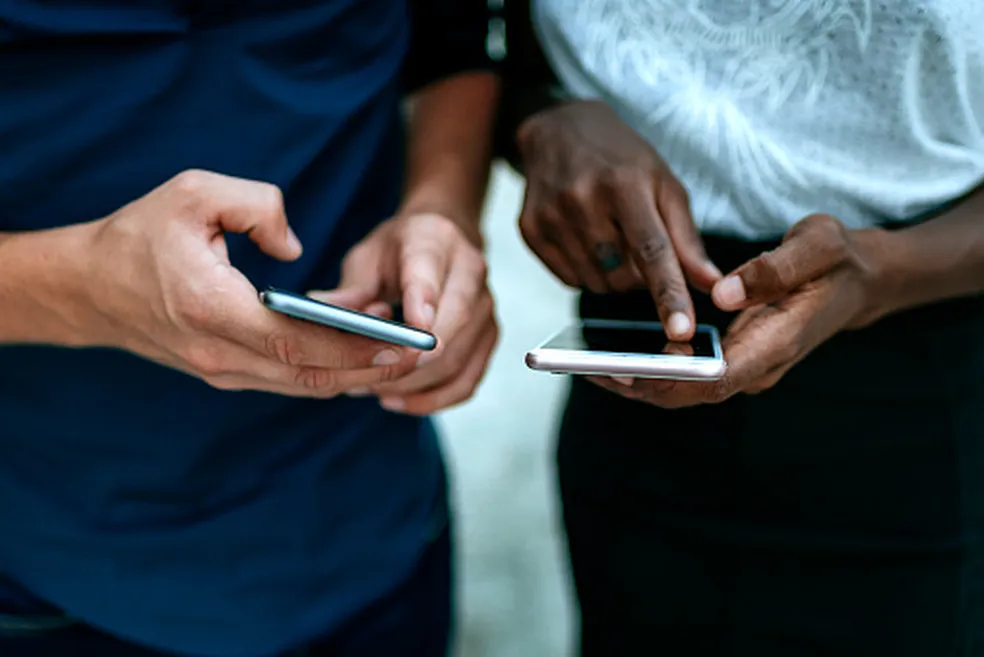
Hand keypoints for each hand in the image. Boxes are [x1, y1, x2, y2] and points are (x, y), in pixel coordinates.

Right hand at [80, 170, 418, 395]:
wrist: (88, 288)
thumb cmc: (139, 235)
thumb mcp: (193, 193)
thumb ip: (258, 205)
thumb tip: (297, 247)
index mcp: (211, 308)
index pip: (296, 341)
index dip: (353, 347)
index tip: (399, 342)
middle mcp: (219, 353)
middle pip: (308, 374)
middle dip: (368, 369)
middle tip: (417, 352)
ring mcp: (221, 372)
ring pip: (301, 384)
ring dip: (351, 374)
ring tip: (396, 349)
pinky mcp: (224, 374)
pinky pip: (286, 379)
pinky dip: (325, 371)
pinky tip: (356, 352)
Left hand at [310, 212, 496, 414]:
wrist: (444, 241)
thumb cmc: (400, 250)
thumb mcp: (367, 256)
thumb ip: (351, 288)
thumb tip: (324, 312)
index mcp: (435, 241)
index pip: (430, 273)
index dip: (420, 303)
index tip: (407, 331)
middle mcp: (471, 273)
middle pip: (453, 324)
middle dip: (411, 359)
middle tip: (369, 378)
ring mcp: (486, 308)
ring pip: (458, 360)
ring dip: (414, 384)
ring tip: (374, 390)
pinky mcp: (488, 337)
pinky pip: (466, 381)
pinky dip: (433, 398)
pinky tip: (398, 400)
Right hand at [516, 99, 721, 339]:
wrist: (558, 130)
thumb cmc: (621, 159)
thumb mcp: (664, 185)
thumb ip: (687, 239)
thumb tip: (712, 285)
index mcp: (624, 183)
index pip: (652, 251)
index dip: (669, 294)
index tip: (682, 330)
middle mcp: (581, 199)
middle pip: (623, 276)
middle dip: (640, 276)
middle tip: (639, 243)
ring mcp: (550, 216)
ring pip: (596, 284)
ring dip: (614, 276)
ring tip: (612, 237)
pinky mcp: (530, 231)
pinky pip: (569, 280)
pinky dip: (588, 272)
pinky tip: (587, 240)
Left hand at [590, 215, 886, 407]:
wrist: (857, 278)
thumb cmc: (836, 259)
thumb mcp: (817, 245)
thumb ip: (773, 268)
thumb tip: (721, 294)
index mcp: (776, 342)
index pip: (718, 378)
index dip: (672, 379)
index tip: (630, 373)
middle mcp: (756, 365)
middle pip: (690, 392)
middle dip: (639, 385)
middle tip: (586, 368)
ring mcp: (744, 365)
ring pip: (683, 387)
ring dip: (637, 380)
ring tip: (584, 363)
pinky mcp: (732, 356)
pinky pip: (685, 372)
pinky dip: (649, 367)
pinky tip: (613, 352)